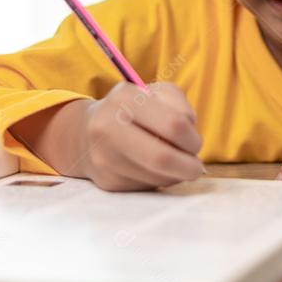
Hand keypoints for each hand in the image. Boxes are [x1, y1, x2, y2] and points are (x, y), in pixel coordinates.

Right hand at [77, 81, 204, 190]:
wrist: (85, 133)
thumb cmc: (131, 110)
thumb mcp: (155, 94)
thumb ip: (179, 105)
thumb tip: (191, 135)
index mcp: (124, 98)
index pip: (173, 124)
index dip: (192, 139)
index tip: (196, 144)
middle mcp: (108, 127)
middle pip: (162, 157)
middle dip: (188, 166)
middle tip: (196, 167)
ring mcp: (104, 157)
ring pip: (157, 177)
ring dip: (175, 174)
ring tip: (174, 164)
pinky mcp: (107, 181)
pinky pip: (146, 187)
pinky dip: (159, 180)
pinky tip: (154, 169)